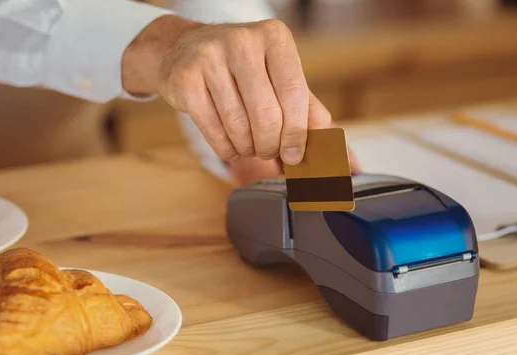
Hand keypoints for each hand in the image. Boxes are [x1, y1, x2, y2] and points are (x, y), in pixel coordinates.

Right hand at [123, 16, 330, 165]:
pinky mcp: (185, 79)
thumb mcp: (277, 77)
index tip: (294, 155)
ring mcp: (209, 58)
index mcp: (274, 37)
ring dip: (247, 149)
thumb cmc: (241, 69)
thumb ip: (306, 107)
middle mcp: (242, 41)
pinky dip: (226, 149)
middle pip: (266, 114)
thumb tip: (331, 146)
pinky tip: (230, 147)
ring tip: (248, 147)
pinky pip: (213, 130)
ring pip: (238, 126)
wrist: (185, 51)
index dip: (297, 133)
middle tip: (268, 152)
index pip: (293, 93)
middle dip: (270, 145)